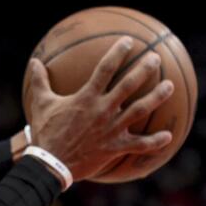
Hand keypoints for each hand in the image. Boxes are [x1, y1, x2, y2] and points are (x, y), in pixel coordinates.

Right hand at [25, 37, 173, 181]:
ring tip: (170, 86)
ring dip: (157, 97)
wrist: (51, 163)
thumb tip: (34, 61)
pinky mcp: (116, 147)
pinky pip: (140, 145)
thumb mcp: (41, 104)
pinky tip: (169, 136)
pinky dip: (155, 141)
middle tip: (156, 58)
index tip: (129, 41)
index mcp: (86, 97)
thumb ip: (39, 81)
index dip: (118, 52)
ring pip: (140, 110)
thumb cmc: (46, 132)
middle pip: (129, 85)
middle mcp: (103, 110)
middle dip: (144, 69)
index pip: (105, 68)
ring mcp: (112, 129)